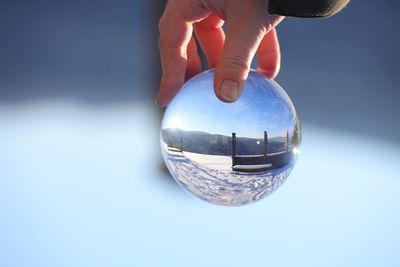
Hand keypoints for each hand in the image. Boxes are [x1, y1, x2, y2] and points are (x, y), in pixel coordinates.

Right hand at [156, 0, 283, 106]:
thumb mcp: (249, 21)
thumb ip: (237, 60)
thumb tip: (226, 97)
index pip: (171, 41)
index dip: (169, 73)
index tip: (165, 99)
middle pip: (189, 39)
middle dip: (194, 68)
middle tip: (194, 93)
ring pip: (217, 35)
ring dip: (226, 61)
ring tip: (233, 86)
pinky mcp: (247, 2)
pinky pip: (244, 30)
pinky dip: (255, 51)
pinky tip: (268, 72)